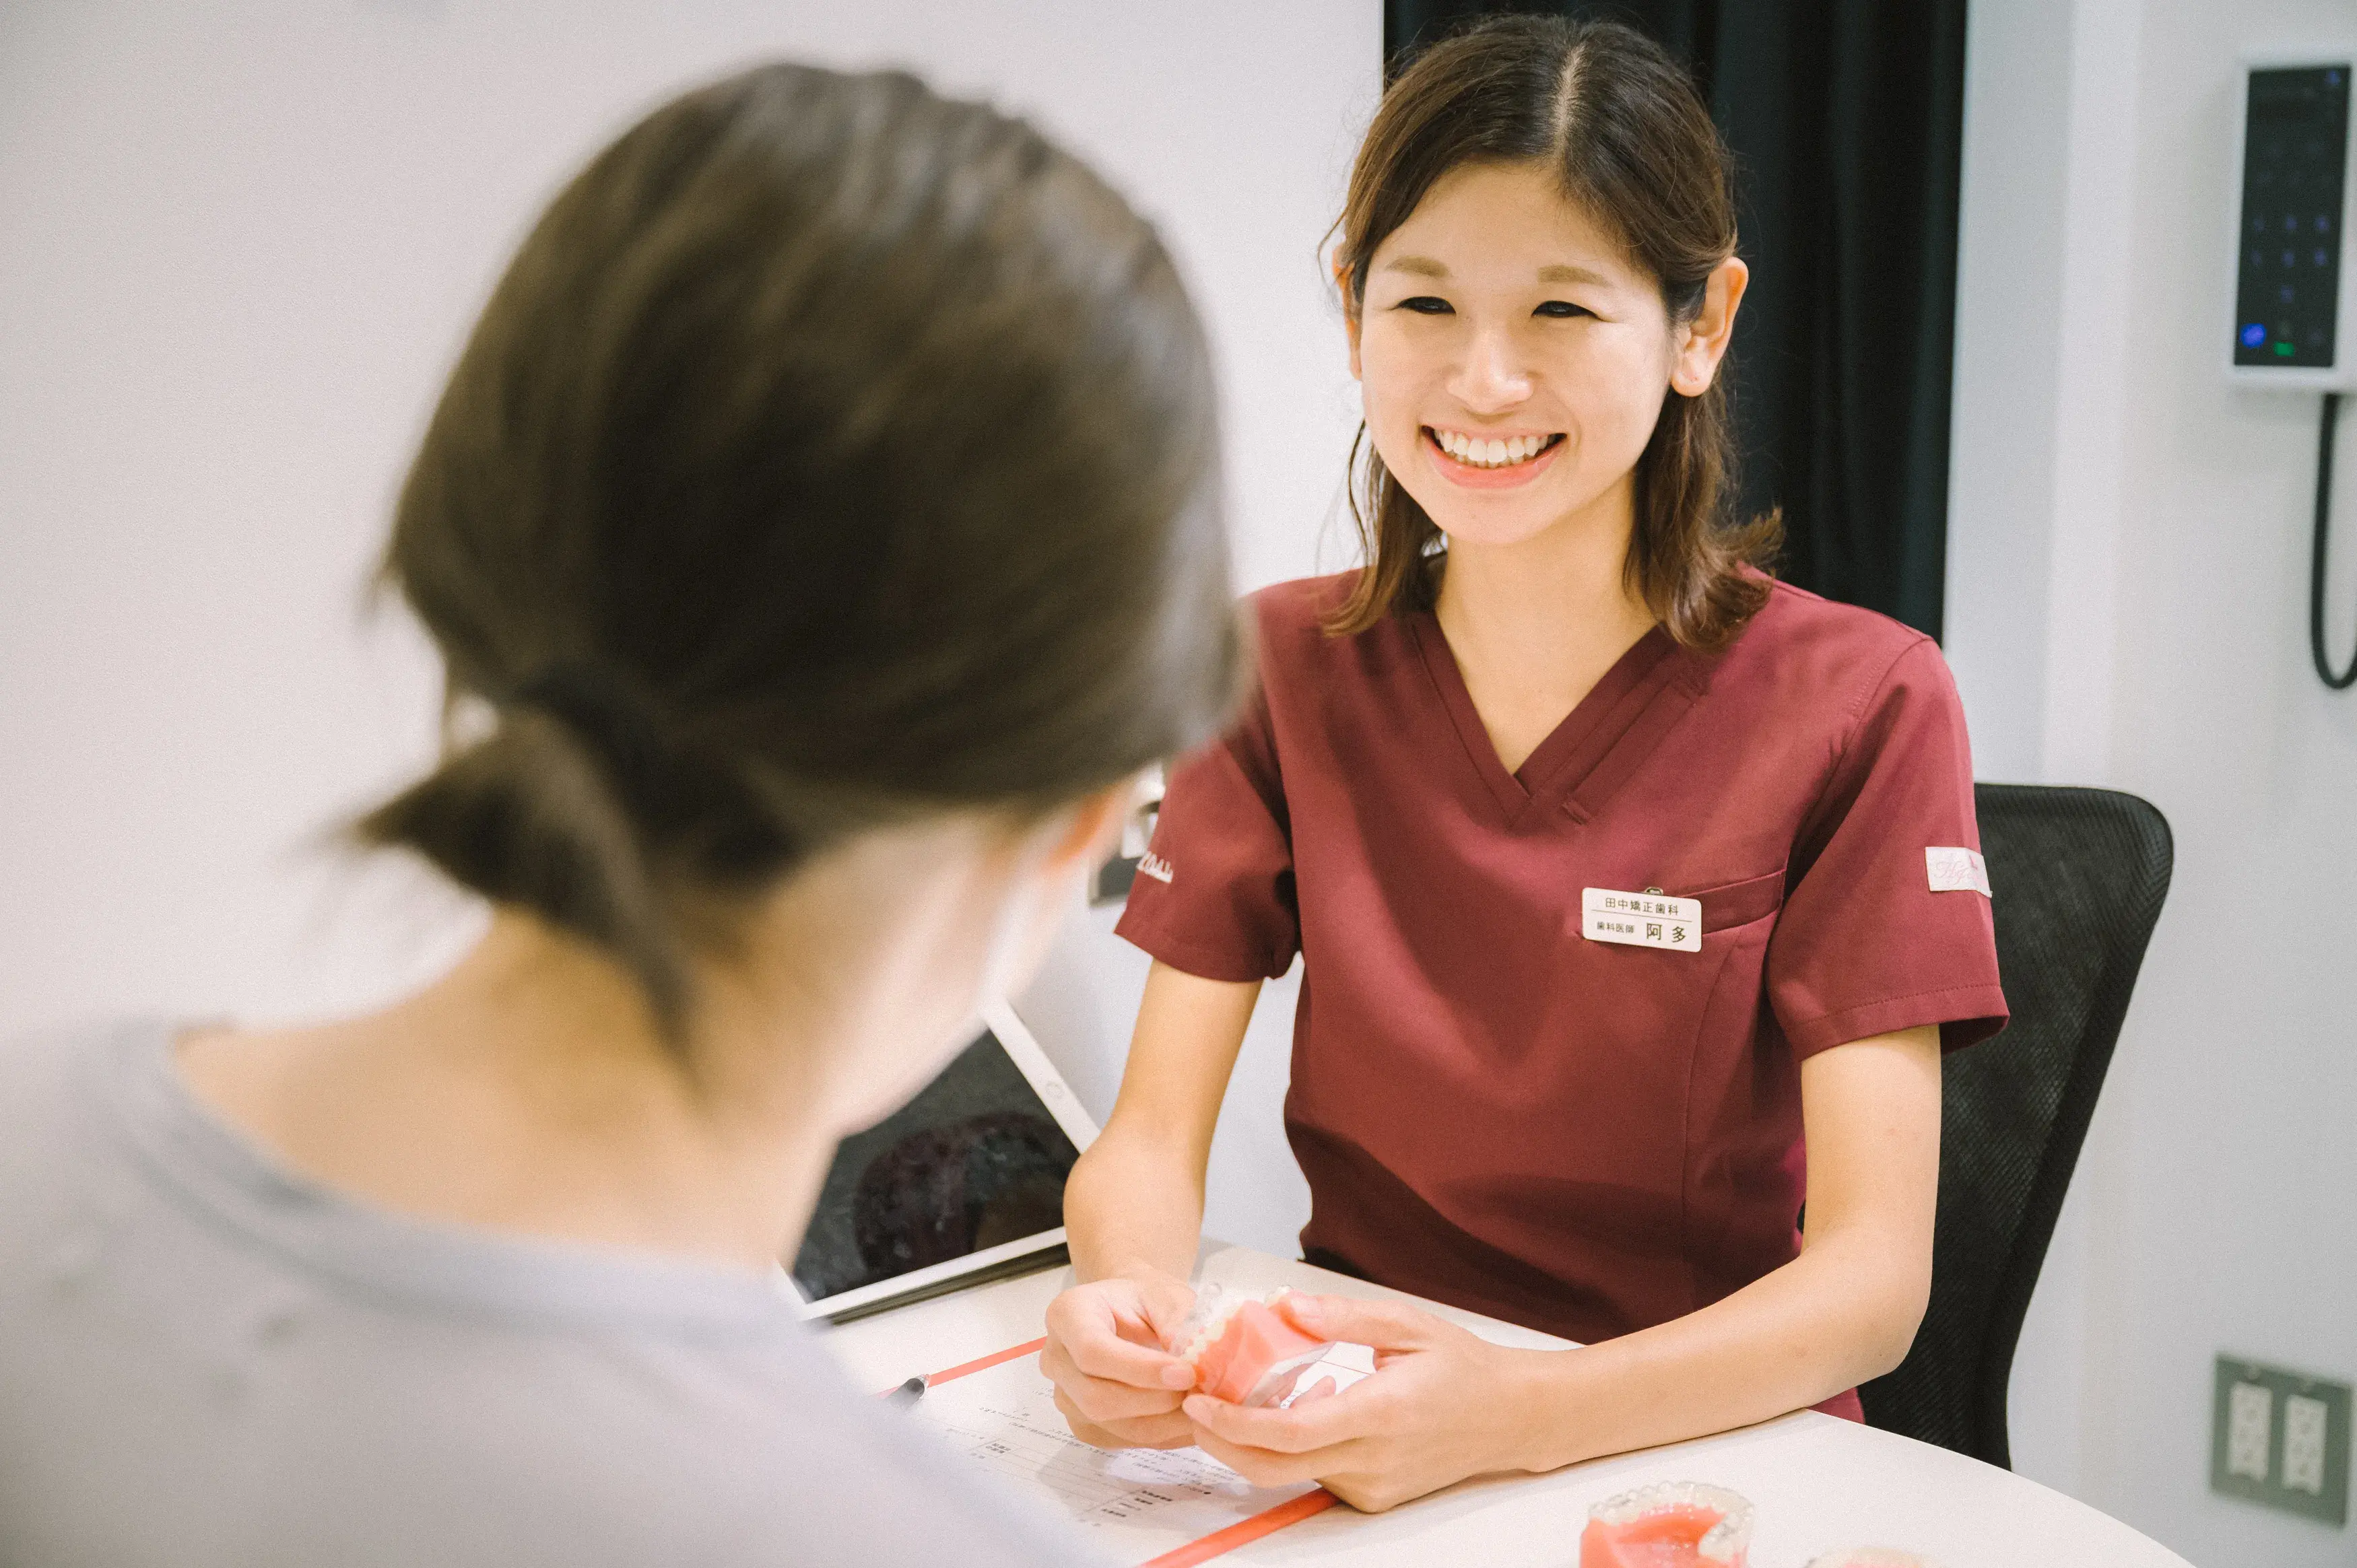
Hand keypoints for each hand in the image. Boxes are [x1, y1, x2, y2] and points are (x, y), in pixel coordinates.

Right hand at [1041, 1269, 1200, 1449]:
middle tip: (1198, 1394)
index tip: (1186, 1374)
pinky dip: (1159, 1436)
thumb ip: (1178, 1320)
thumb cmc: (1145, 1298)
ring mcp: (1065, 1395)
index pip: (1092, 1351)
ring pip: (1110, 1425)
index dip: (1140, 1370)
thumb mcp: (1166, 1293)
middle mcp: (1056, 1358)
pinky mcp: (1082, 1423)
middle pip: (1095, 1397)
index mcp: (1068, 1314)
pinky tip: (1187, 1421)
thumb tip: (1194, 1358)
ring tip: (1202, 1408)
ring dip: (1163, 1424)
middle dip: (1154, 1402)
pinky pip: (1119, 1440)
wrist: (1128, 1312)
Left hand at [1181, 1293, 1546, 1512]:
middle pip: (1275, 1467)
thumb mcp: (1404, 1323)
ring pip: (1291, 1474)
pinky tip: (1292, 1411)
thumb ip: (1340, 1316)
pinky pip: (1315, 1476)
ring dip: (1251, 1443)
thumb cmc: (1462, 1365)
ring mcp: (1372, 1486)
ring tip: (1232, 1399)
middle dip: (1221, 1441)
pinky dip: (1289, 1449)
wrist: (1511, 1417)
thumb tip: (1281, 1305)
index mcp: (1381, 1414)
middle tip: (1193, 1404)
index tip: (1199, 1398)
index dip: (1235, 1422)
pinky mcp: (1372, 1497)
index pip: (1291, 1433)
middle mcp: (1373, 1461)